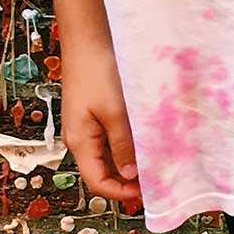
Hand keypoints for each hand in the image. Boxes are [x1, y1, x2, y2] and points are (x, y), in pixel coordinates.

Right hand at [59, 35, 145, 215]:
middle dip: (126, 180)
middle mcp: (79, 139)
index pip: (97, 182)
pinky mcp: (91, 115)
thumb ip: (122, 145)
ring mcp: (85, 127)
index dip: (120, 193)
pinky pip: (108, 139)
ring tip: (152, 162)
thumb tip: (129, 175)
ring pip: (106, 156)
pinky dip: (124, 146)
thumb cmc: (98, 73)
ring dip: (126, 163)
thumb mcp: (115, 112)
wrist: (87, 40)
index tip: (146, 193)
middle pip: (101, 172)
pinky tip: (142, 141)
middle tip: (154, 180)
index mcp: (80, 142)